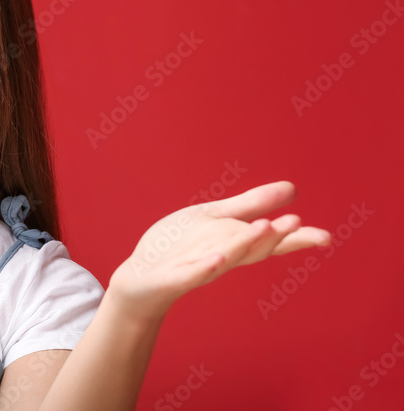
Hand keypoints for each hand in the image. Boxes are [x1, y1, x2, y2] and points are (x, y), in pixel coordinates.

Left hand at [107, 181, 331, 322]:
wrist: (141, 278)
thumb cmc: (181, 247)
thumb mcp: (215, 218)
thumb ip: (250, 205)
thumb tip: (292, 188)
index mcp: (233, 243)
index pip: (269, 242)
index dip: (296, 239)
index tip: (325, 237)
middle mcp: (221, 257)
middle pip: (252, 249)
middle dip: (273, 236)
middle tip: (295, 223)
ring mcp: (198, 268)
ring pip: (226, 257)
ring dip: (245, 244)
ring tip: (265, 227)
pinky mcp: (174, 278)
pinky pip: (191, 273)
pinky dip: (205, 267)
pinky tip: (218, 259)